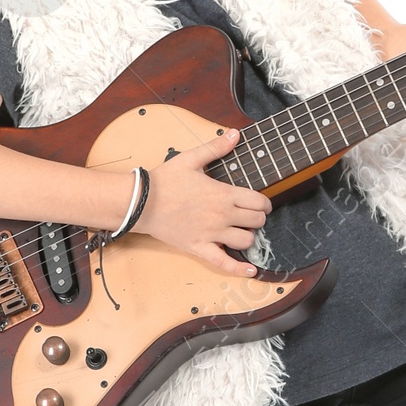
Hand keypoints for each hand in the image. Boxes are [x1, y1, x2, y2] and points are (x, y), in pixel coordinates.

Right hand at [132, 126, 271, 277]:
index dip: (264, 203)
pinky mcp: (199, 247)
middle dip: (258, 218)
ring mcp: (211, 234)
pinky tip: (251, 271)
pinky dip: (239, 269)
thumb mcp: (191, 159)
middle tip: (252, 216)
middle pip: (256, 222)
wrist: (141, 202)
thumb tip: (236, 134)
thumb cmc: (164, 180)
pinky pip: (223, 263)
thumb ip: (216, 147)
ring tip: (243, 232)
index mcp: (223, 194)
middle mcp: (221, 215)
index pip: (258, 201)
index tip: (262, 203)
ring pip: (245, 241)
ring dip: (249, 237)